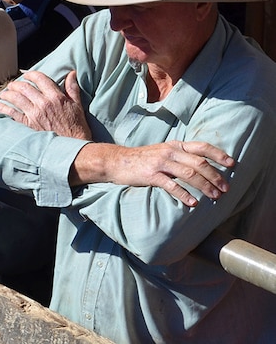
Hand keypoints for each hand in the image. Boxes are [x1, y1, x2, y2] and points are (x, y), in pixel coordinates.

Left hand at [0, 70, 91, 139]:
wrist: (73, 146)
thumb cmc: (76, 127)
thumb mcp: (77, 105)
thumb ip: (72, 88)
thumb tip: (71, 74)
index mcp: (56, 97)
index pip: (40, 79)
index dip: (31, 75)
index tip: (27, 75)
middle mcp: (44, 103)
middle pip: (25, 87)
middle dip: (17, 84)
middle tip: (13, 85)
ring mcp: (35, 114)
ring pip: (16, 98)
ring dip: (8, 94)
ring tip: (5, 93)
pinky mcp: (29, 125)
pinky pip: (13, 113)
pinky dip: (4, 107)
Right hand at [72, 140, 233, 206]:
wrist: (116, 161)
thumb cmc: (141, 159)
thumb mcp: (162, 152)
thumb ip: (180, 156)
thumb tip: (202, 166)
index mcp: (175, 145)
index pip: (201, 147)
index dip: (219, 154)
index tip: (232, 164)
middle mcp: (169, 152)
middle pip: (199, 163)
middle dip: (215, 176)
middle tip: (225, 189)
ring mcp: (160, 162)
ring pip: (189, 173)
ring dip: (205, 186)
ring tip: (215, 196)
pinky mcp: (150, 175)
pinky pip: (171, 185)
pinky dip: (184, 194)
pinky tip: (192, 203)